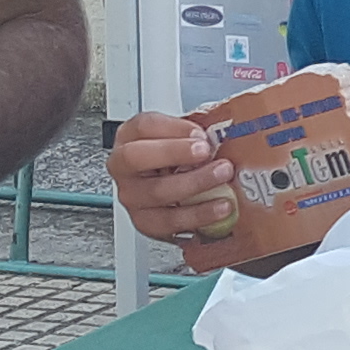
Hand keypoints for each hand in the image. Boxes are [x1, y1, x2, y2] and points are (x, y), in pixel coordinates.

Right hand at [108, 113, 276, 268]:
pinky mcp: (147, 223)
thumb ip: (198, 133)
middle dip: (174, 153)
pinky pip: (169, 223)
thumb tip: (225, 131)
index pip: (143, 126)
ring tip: (222, 179)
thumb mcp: (186, 138)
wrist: (180, 191)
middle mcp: (124, 167)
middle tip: (207, 153)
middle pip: (137, 157)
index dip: (172, 129)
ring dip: (194, 184)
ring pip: (157, 192)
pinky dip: (198, 216)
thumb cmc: (182, 159)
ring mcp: (132, 197)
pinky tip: (219, 208)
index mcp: (130, 137)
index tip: (200, 134)